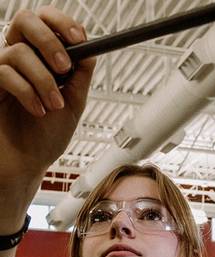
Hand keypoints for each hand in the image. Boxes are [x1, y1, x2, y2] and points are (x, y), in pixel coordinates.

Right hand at [0, 5, 95, 180]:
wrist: (28, 163)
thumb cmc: (47, 136)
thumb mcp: (73, 102)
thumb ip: (80, 75)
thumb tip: (90, 48)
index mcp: (41, 60)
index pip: (46, 23)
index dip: (62, 23)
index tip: (80, 38)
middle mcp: (20, 59)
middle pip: (26, 20)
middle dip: (49, 41)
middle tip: (63, 67)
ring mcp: (2, 71)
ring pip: (19, 52)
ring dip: (44, 81)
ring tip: (53, 106)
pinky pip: (5, 72)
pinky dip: (27, 92)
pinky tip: (38, 110)